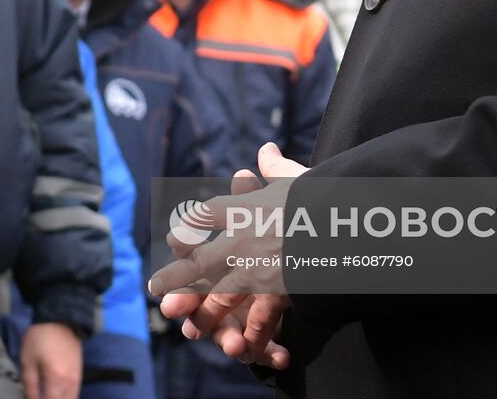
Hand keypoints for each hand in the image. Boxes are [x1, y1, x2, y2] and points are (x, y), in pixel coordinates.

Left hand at [19, 322, 80, 398]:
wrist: (59, 318)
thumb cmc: (39, 339)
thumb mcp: (28, 362)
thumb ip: (30, 387)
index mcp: (56, 380)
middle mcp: (70, 382)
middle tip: (40, 395)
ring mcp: (77, 378)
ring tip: (47, 395)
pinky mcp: (79, 373)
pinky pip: (75, 393)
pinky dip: (66, 397)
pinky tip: (57, 394)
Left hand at [150, 143, 307, 368]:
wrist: (341, 224)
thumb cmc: (321, 195)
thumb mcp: (296, 177)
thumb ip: (275, 168)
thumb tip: (265, 150)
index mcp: (245, 208)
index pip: (206, 216)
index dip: (189, 226)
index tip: (174, 236)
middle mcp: (243, 240)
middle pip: (201, 259)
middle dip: (177, 276)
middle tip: (154, 288)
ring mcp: (257, 269)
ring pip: (219, 293)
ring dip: (198, 309)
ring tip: (180, 320)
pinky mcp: (277, 292)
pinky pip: (258, 318)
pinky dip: (250, 335)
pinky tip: (238, 347)